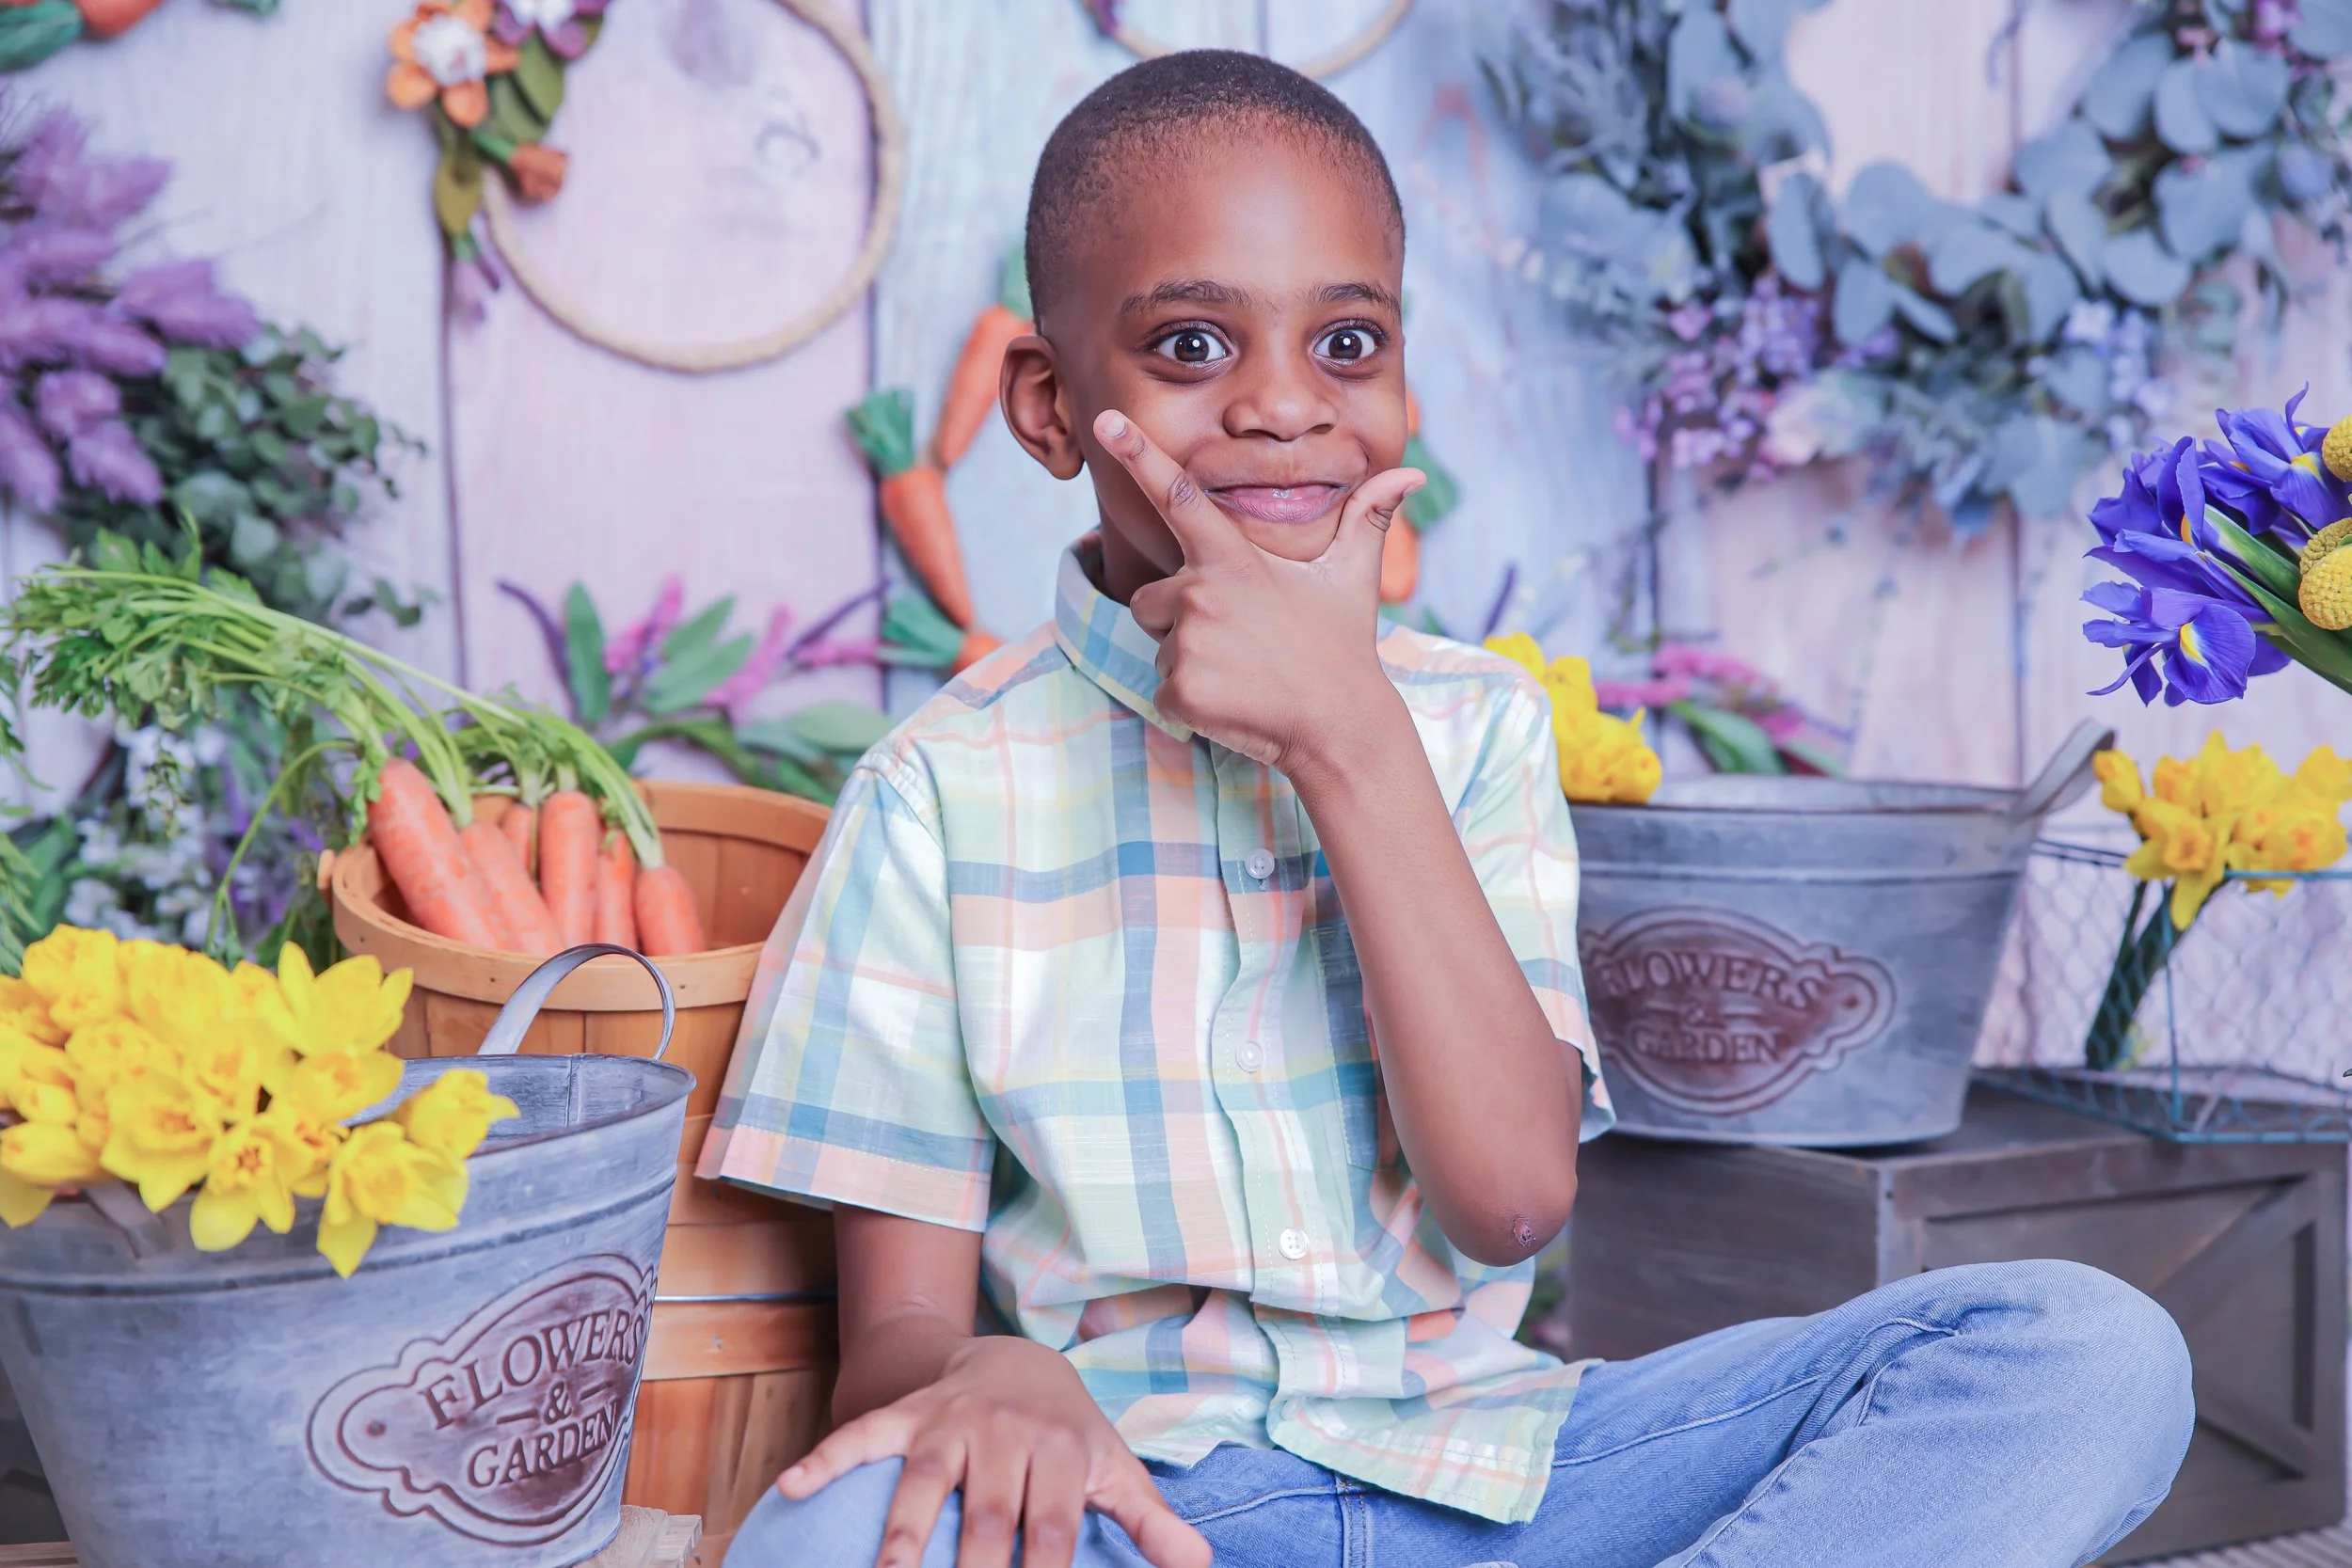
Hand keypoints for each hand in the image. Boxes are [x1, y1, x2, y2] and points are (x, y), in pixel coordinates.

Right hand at [777, 1335, 1209, 1567]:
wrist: (1020, 1356)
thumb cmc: (1071, 1434)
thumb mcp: (1114, 1468)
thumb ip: (1151, 1520)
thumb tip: (1200, 1565)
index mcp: (1060, 1452)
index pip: (1052, 1529)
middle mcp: (1005, 1432)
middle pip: (988, 1512)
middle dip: (975, 1564)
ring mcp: (951, 1420)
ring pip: (923, 1477)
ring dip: (904, 1528)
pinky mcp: (908, 1412)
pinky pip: (863, 1434)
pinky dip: (827, 1458)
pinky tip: (790, 1487)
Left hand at [1095, 409, 1423, 774]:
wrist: (1340, 725)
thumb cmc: (1341, 646)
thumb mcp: (1353, 577)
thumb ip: (1368, 518)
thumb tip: (1411, 474)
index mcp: (1232, 558)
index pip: (1178, 495)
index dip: (1140, 454)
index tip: (1107, 422)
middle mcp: (1201, 594)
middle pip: (1151, 599)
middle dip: (1180, 618)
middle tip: (1240, 640)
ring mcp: (1188, 643)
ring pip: (1160, 647)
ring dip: (1189, 660)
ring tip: (1243, 670)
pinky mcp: (1181, 690)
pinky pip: (1164, 691)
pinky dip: (1191, 702)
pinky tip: (1235, 701)